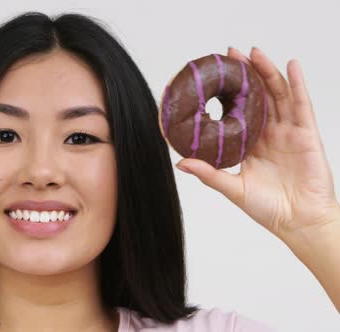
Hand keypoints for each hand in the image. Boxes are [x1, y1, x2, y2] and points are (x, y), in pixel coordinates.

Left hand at [175, 47, 339, 239]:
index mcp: (250, 144)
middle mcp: (269, 133)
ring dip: (267, 71)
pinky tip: (291, 66)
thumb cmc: (268, 209)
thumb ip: (208, 173)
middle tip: (230, 54)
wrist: (299, 222)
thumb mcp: (232, 188)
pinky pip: (302, 104)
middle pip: (257, 96)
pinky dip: (297, 83)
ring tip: (253, 53)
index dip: (228, 92)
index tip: (213, 75)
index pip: (238, 110)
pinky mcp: (306, 134)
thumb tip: (180, 162)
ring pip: (277, 94)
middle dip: (245, 74)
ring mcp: (288, 132)